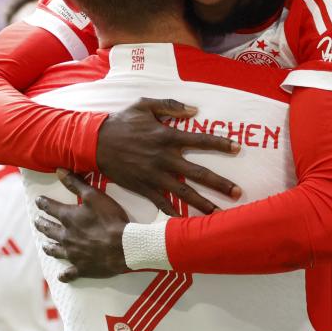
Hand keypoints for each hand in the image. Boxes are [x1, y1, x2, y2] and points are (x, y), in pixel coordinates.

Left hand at [34, 169, 129, 281]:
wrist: (123, 246)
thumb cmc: (110, 219)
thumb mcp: (94, 196)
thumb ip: (75, 184)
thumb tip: (58, 170)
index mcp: (69, 218)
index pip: (51, 208)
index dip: (44, 203)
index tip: (38, 201)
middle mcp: (66, 237)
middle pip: (49, 230)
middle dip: (42, 224)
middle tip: (37, 222)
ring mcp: (72, 254)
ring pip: (55, 251)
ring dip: (49, 247)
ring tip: (44, 245)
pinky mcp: (81, 268)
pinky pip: (69, 273)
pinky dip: (65, 274)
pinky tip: (61, 275)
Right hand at [97, 97, 241, 214]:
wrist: (94, 143)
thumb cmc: (121, 122)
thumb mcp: (144, 105)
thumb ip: (170, 106)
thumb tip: (194, 110)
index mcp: (166, 136)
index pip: (200, 140)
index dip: (220, 144)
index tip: (237, 148)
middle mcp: (164, 158)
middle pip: (197, 173)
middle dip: (219, 183)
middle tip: (237, 192)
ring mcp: (154, 175)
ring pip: (184, 192)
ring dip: (202, 203)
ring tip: (220, 214)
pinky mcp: (143, 187)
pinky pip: (162, 204)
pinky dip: (174, 215)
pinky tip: (187, 225)